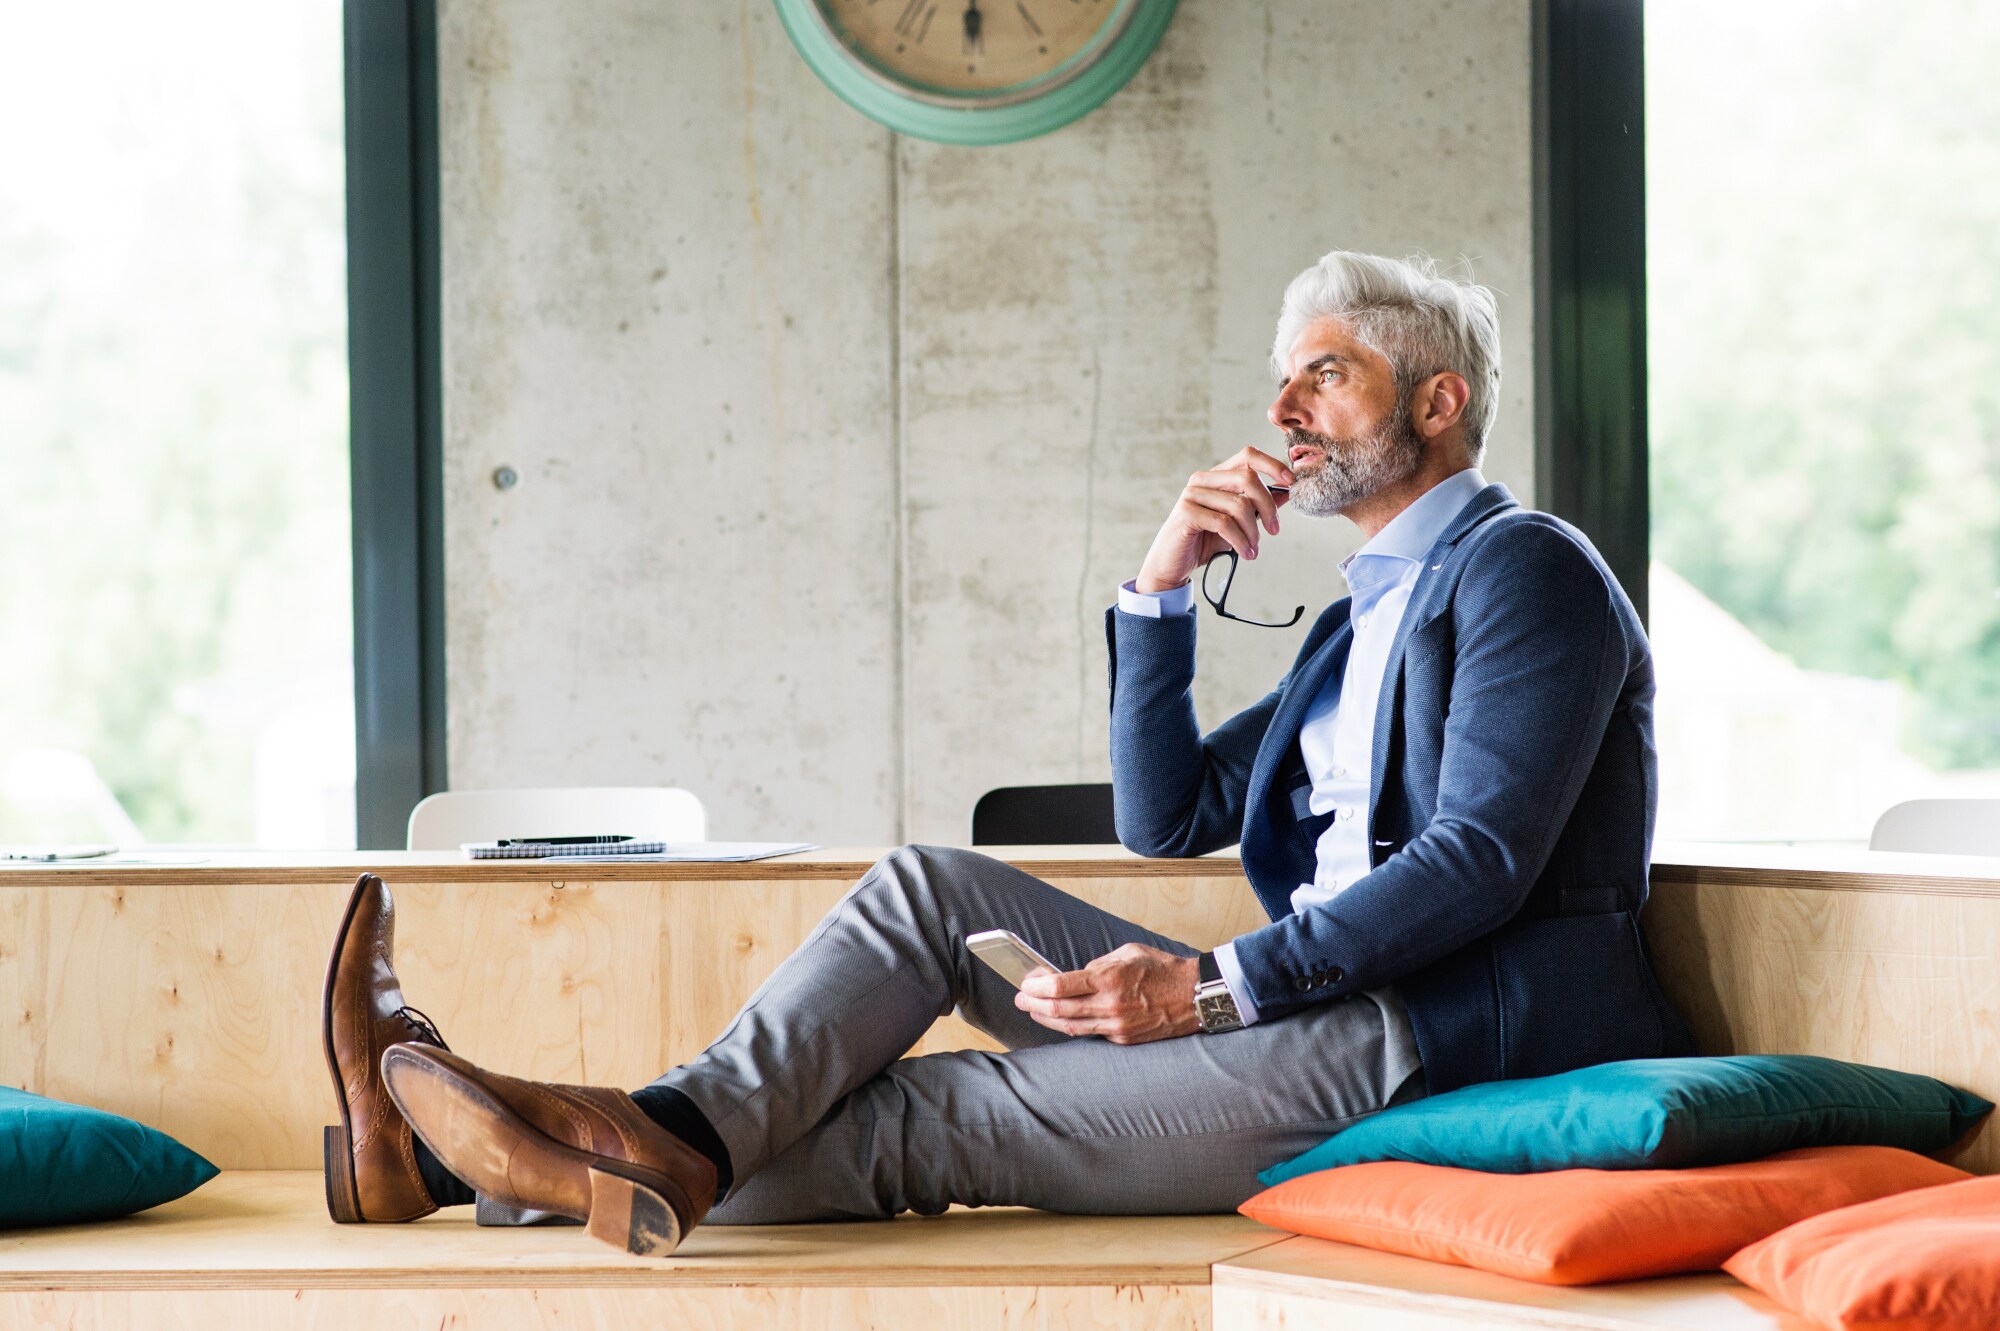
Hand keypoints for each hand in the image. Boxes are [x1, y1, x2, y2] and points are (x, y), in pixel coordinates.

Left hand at [1014, 944, 1201, 1043]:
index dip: (1035, 986)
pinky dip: (1072, 1025)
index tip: (1025, 982)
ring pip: (1070, 1026)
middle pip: (1058, 1009)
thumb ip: (1098, 964)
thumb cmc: (1163, 969)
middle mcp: (1110, 1005)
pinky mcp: (1123, 1039)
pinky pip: (1091, 1033)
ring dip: (1047, 1019)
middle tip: (1020, 999)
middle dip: (1033, 1004)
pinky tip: (1062, 1019)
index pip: (1059, 986)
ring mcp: (1116, 1026)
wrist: (1195, 996)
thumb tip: (1074, 975)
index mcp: (1109, 979)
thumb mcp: (1128, 952)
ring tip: (1033, 1011)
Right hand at [1134, 446, 1293, 593]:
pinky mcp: (1187, 513)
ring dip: (1253, 531)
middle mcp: (1203, 480)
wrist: (1173, 564)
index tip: (1291, 482)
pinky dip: (1240, 541)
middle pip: (1248, 478)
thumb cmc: (1204, 541)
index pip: (1248, 456)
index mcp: (1216, 476)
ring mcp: (1192, 494)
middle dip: (1268, 506)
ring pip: (1238, 504)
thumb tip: (1286, 493)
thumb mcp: (1237, 523)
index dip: (1272, 465)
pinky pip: (1224, 523)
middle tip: (1274, 529)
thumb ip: (1257, 506)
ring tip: (1254, 549)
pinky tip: (1246, 554)